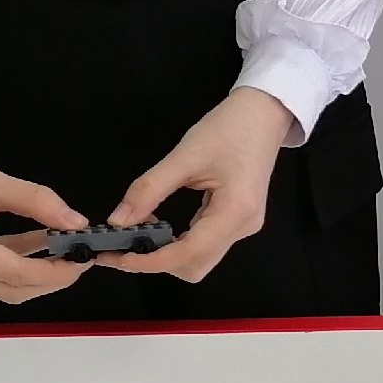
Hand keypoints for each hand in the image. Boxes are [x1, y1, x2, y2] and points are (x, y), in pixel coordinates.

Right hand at [0, 87, 91, 303]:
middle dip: (48, 279)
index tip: (84, 259)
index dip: (54, 271)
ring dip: (33, 271)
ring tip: (65, 249)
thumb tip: (76, 222)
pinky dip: (15, 261)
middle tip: (80, 258)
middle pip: (8, 290)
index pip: (13, 273)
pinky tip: (38, 241)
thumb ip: (35, 201)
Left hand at [97, 87, 294, 283]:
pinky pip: (204, 245)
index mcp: (234, 212)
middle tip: (123, 246)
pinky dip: (178, 243)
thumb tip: (119, 220)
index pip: (188, 253)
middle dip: (157, 263)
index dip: (151, 261)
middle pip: (194, 267)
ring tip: (141, 231)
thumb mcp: (184, 156)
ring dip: (167, 254)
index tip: (119, 256)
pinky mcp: (237, 222)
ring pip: (199, 260)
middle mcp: (242, 227)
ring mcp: (242, 227)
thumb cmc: (231, 128)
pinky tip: (161, 225)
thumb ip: (148, 190)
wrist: (263, 115)